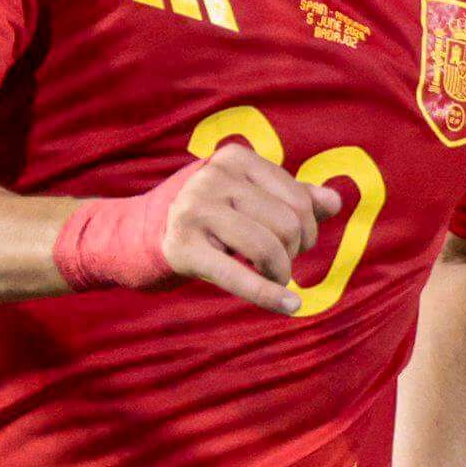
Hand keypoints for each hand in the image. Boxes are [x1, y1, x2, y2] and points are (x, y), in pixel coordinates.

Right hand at [54, 146, 324, 308]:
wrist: (129, 235)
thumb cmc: (198, 218)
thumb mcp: (242, 198)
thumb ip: (290, 196)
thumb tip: (335, 202)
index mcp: (233, 159)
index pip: (299, 198)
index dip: (307, 229)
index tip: (292, 244)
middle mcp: (214, 178)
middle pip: (289, 223)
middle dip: (294, 252)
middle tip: (277, 264)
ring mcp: (195, 211)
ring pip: (270, 248)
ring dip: (280, 273)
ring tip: (270, 278)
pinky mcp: (183, 248)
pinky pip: (240, 276)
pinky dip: (269, 295)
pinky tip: (290, 306)